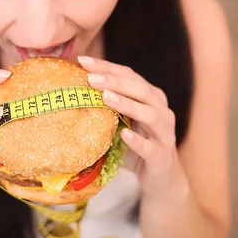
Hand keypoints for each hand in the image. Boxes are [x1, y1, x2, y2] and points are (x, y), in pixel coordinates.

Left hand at [77, 56, 181, 195]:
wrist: (160, 176)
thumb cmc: (136, 144)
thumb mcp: (122, 121)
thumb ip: (108, 106)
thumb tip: (73, 90)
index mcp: (151, 98)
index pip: (130, 76)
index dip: (108, 67)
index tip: (83, 61)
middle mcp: (162, 111)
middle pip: (142, 90)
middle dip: (116, 82)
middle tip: (91, 78)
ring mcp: (165, 134)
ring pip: (150, 115)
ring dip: (127, 104)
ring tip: (106, 98)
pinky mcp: (162, 157)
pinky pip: (151, 148)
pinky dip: (138, 141)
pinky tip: (125, 134)